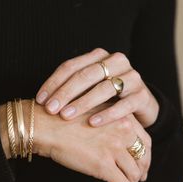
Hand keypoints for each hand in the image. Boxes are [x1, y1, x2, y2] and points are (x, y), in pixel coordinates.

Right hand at [33, 102, 151, 181]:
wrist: (47, 125)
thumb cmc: (64, 119)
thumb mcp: (94, 114)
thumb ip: (109, 125)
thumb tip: (114, 144)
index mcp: (122, 117)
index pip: (145, 141)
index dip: (144, 156)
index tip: (140, 166)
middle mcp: (123, 131)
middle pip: (143, 158)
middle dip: (140, 172)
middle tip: (134, 181)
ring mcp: (114, 148)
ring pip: (134, 174)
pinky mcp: (104, 165)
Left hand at [36, 48, 158, 127]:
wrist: (138, 104)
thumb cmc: (107, 97)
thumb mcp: (89, 88)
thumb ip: (72, 89)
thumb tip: (44, 101)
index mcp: (99, 57)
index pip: (71, 66)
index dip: (53, 83)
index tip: (40, 100)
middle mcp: (116, 62)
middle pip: (86, 75)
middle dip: (66, 93)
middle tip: (51, 109)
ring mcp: (132, 77)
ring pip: (104, 88)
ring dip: (83, 103)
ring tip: (66, 116)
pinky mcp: (142, 95)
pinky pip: (124, 104)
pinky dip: (107, 114)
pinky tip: (92, 123)